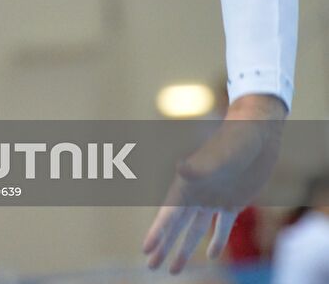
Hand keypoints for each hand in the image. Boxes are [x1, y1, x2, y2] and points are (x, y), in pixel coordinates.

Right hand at [143, 93, 286, 273]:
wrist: (257, 131)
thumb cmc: (236, 138)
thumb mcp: (220, 153)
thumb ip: (201, 165)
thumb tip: (182, 170)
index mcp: (189, 182)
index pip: (169, 213)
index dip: (157, 232)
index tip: (145, 249)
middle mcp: (198, 192)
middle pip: (176, 224)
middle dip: (163, 245)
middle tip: (150, 265)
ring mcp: (214, 198)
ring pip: (194, 229)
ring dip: (184, 248)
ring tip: (173, 269)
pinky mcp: (233, 201)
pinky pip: (222, 226)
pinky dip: (217, 241)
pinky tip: (211, 254)